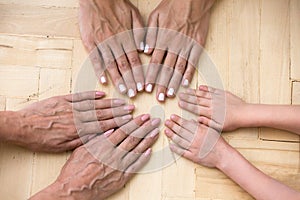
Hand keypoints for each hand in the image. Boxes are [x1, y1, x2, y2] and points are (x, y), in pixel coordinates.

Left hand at [12, 91, 133, 152]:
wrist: (22, 126)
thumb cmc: (41, 139)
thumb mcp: (61, 147)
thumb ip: (81, 141)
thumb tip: (99, 136)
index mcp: (78, 129)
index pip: (103, 125)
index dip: (117, 122)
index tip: (129, 119)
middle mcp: (77, 116)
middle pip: (102, 113)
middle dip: (118, 111)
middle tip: (131, 108)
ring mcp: (71, 106)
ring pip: (94, 104)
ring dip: (109, 103)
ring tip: (121, 101)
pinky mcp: (63, 99)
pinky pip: (80, 96)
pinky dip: (91, 95)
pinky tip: (102, 93)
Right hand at [30, 114, 159, 199]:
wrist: (74, 190)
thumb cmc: (74, 170)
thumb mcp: (81, 149)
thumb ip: (96, 139)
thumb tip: (110, 131)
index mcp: (104, 146)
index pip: (124, 130)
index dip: (135, 122)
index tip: (143, 116)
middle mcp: (114, 155)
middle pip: (133, 138)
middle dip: (145, 128)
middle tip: (155, 121)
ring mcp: (119, 167)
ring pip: (137, 150)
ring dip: (148, 140)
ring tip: (156, 132)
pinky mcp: (122, 178)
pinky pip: (135, 166)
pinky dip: (143, 158)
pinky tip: (150, 151)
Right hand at [79, 0, 144, 97]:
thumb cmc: (116, 4)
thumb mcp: (134, 14)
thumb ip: (141, 32)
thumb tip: (144, 49)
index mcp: (127, 37)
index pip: (135, 60)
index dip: (139, 74)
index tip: (142, 86)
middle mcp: (115, 42)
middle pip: (124, 65)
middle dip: (130, 81)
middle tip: (134, 95)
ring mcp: (102, 42)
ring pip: (111, 64)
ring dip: (117, 79)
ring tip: (122, 91)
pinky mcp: (90, 42)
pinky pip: (95, 58)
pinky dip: (99, 70)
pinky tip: (103, 81)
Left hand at [144, 0, 214, 101]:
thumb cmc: (173, 5)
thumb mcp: (156, 15)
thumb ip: (150, 34)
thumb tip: (146, 51)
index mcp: (163, 38)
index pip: (155, 62)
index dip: (151, 76)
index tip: (146, 88)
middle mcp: (174, 45)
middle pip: (166, 68)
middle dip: (162, 85)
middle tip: (158, 98)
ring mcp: (187, 46)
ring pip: (179, 68)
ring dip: (174, 83)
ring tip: (171, 95)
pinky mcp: (198, 45)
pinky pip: (193, 62)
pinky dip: (189, 73)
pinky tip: (186, 84)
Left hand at [164, 114, 229, 167]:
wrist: (223, 156)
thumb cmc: (218, 142)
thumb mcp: (211, 130)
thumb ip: (202, 124)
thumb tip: (192, 120)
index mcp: (200, 131)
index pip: (186, 124)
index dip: (178, 120)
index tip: (172, 116)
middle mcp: (196, 139)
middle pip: (181, 131)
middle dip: (172, 126)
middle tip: (166, 122)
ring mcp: (194, 148)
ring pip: (180, 140)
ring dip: (172, 135)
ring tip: (166, 131)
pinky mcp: (193, 156)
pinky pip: (182, 152)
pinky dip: (176, 149)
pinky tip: (170, 145)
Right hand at [178, 85, 246, 131]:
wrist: (245, 114)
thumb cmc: (232, 122)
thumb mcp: (219, 127)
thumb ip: (207, 123)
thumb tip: (197, 120)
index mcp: (210, 113)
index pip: (195, 108)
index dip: (186, 105)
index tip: (180, 103)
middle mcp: (212, 104)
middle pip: (197, 100)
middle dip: (187, 97)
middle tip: (179, 95)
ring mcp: (217, 98)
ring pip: (203, 94)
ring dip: (194, 92)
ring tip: (186, 90)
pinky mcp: (223, 93)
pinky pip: (212, 90)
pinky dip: (206, 88)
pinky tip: (200, 87)